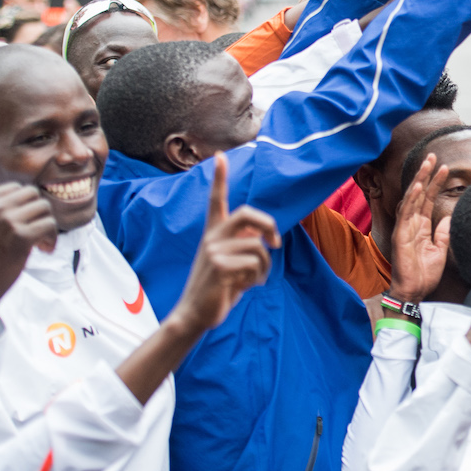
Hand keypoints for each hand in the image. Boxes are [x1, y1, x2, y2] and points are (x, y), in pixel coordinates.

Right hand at [0, 158, 57, 326]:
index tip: (22, 226)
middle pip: (35, 196)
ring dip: (47, 228)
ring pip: (45, 209)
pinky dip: (51, 239)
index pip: (21, 189)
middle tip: (35, 235)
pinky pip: (49, 225)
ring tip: (39, 243)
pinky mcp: (21, 236)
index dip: (27, 208)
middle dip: (39, 215)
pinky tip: (42, 250)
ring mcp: (7, 220)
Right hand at [170, 153, 279, 333]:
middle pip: (247, 214)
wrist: (194, 314)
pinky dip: (257, 278)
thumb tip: (264, 239)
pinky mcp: (219, 265)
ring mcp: (213, 250)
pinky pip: (254, 264)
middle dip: (268, 225)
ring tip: (252, 280)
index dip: (219, 178)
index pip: (216, 200)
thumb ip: (243, 246)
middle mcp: (211, 237)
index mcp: (213, 234)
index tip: (220, 155)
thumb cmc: (218, 289)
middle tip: (275, 243)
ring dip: (264, 268)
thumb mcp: (231, 264)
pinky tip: (244, 287)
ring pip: (258, 248)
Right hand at [387, 154, 450, 304]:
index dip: (435, 182)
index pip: (429, 199)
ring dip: (419, 180)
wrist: (414, 292)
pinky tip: (418, 187)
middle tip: (432, 155)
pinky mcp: (401, 235)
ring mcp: (405, 228)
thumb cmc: (424, 274)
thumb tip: (448, 218)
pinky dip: (412, 199)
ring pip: (412, 199)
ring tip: (427, 164)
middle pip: (420, 194)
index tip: (444, 167)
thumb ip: (443, 233)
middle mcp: (412, 223)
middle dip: (426, 174)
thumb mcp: (440, 251)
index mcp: (421, 226)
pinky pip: (405, 214)